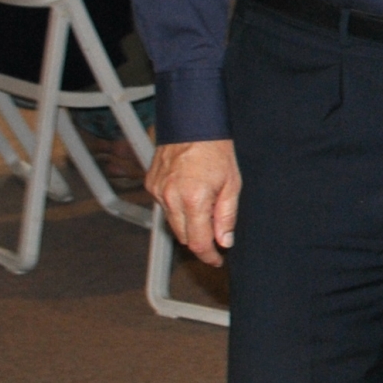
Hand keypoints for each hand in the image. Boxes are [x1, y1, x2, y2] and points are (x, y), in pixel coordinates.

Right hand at [147, 139, 241, 265]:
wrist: (193, 123)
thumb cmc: (215, 149)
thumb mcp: (232, 184)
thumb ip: (226, 216)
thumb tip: (224, 241)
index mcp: (193, 199)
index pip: (197, 242)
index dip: (208, 255)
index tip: (216, 259)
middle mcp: (170, 197)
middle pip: (183, 236)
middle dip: (200, 239)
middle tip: (216, 233)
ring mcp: (158, 190)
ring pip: (173, 222)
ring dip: (188, 222)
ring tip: (204, 205)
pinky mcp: (151, 184)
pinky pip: (164, 205)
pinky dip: (176, 206)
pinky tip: (189, 191)